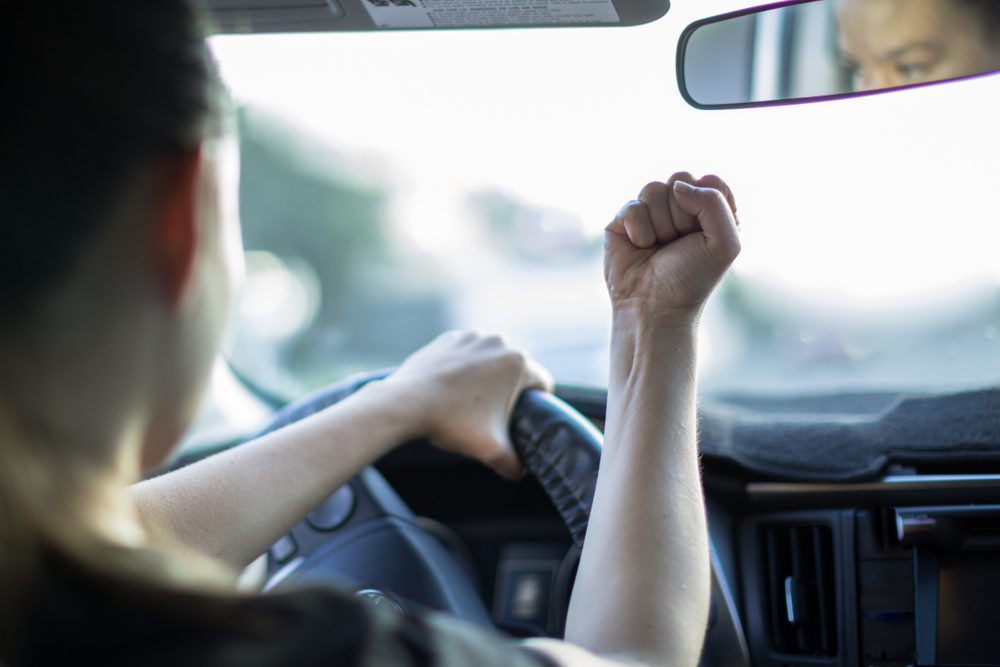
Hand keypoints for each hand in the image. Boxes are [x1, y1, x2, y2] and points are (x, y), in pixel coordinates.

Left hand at [382, 331, 553, 478]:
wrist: (406, 403)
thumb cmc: (451, 422)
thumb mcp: (490, 450)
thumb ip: (513, 464)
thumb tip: (520, 472)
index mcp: (518, 362)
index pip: (542, 384)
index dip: (535, 404)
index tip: (519, 419)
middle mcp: (498, 342)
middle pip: (516, 372)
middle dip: (508, 392)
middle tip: (491, 416)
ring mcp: (471, 337)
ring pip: (491, 361)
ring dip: (487, 378)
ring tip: (471, 403)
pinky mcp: (449, 339)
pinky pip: (467, 355)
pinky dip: (464, 370)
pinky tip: (453, 390)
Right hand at [605, 173, 740, 319]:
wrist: (654, 308)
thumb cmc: (692, 279)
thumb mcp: (724, 243)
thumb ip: (714, 203)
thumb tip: (676, 186)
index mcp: (710, 211)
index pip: (711, 181)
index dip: (707, 204)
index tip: (704, 234)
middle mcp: (680, 207)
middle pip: (680, 180)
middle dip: (681, 216)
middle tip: (679, 244)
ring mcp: (651, 212)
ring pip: (653, 189)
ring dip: (660, 225)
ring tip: (659, 247)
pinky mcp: (624, 220)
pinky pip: (632, 206)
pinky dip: (639, 231)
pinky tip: (641, 248)